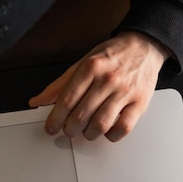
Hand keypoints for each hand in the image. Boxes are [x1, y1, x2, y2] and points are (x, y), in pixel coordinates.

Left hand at [28, 31, 171, 141]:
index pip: (67, 100)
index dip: (55, 118)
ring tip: (86, 132)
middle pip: (81, 115)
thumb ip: (60, 84)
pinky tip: (106, 132)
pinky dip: (112, 135)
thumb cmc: (112, 56)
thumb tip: (38, 101)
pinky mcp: (140, 102)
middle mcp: (108, 79)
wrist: (144, 46)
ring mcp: (125, 91)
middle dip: (70, 129)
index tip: (50, 127)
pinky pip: (124, 127)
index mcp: (90, 68)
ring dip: (88, 134)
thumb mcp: (82, 63)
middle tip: (68, 130)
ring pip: (101, 124)